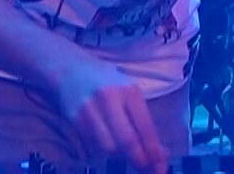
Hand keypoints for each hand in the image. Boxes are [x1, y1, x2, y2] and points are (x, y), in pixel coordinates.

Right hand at [53, 60, 168, 172]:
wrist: (72, 70)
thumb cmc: (108, 83)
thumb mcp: (129, 94)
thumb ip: (143, 121)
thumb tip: (159, 153)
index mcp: (129, 91)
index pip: (145, 128)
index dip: (154, 151)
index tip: (161, 167)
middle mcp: (109, 98)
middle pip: (127, 141)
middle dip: (138, 160)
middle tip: (144, 167)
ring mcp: (90, 108)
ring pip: (108, 147)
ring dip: (119, 155)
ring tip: (123, 150)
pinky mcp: (75, 118)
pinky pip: (93, 144)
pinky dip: (102, 150)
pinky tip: (106, 141)